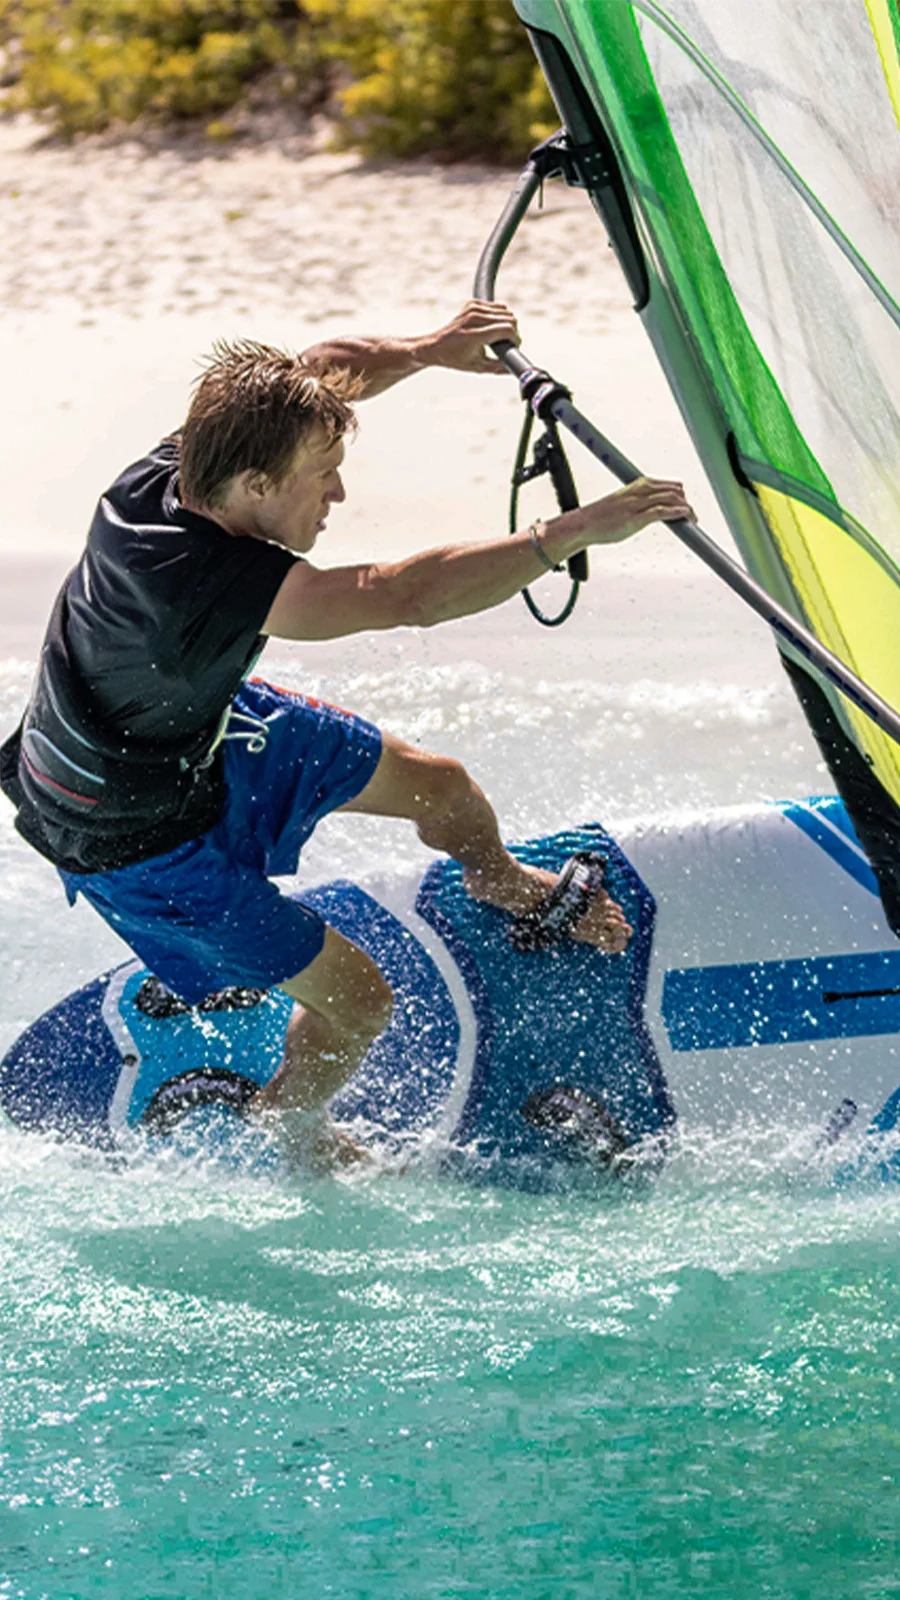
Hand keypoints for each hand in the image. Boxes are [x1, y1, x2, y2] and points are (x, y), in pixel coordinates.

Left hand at [416, 299, 519, 374]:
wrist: (435, 346)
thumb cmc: (455, 359)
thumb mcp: (477, 367)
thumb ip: (497, 368)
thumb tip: (513, 369)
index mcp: (474, 335)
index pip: (507, 329)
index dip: (516, 339)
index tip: (515, 346)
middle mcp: (474, 318)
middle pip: (509, 318)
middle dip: (513, 331)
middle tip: (507, 342)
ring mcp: (472, 308)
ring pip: (505, 310)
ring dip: (507, 322)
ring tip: (499, 335)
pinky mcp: (472, 303)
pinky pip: (496, 306)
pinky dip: (498, 315)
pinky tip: (491, 326)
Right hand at [577, 477, 695, 544]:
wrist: (583, 524)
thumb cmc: (600, 517)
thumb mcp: (622, 504)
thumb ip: (638, 504)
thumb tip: (651, 512)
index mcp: (637, 486)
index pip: (666, 485)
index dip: (680, 495)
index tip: (685, 505)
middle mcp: (639, 491)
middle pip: (673, 490)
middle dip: (686, 501)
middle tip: (691, 515)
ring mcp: (638, 504)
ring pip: (670, 499)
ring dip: (686, 508)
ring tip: (692, 518)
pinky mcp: (636, 518)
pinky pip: (662, 511)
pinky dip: (677, 512)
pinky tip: (685, 516)